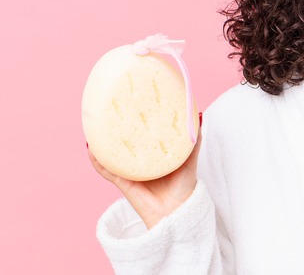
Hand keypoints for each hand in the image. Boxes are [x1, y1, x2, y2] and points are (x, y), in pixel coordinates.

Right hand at [87, 115, 201, 229]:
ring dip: (100, 143)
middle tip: (108, 112)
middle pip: (123, 144)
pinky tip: (92, 148)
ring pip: (110, 155)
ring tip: (93, 127)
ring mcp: (129, 172)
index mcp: (153, 156)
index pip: (142, 137)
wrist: (177, 211)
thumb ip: (195, 138)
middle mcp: (139, 162)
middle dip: (114, 130)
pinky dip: (97, 160)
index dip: (135, 124)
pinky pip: (105, 170)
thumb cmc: (184, 186)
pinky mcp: (122, 182)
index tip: (132, 106)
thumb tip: (198, 114)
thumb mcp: (190, 158)